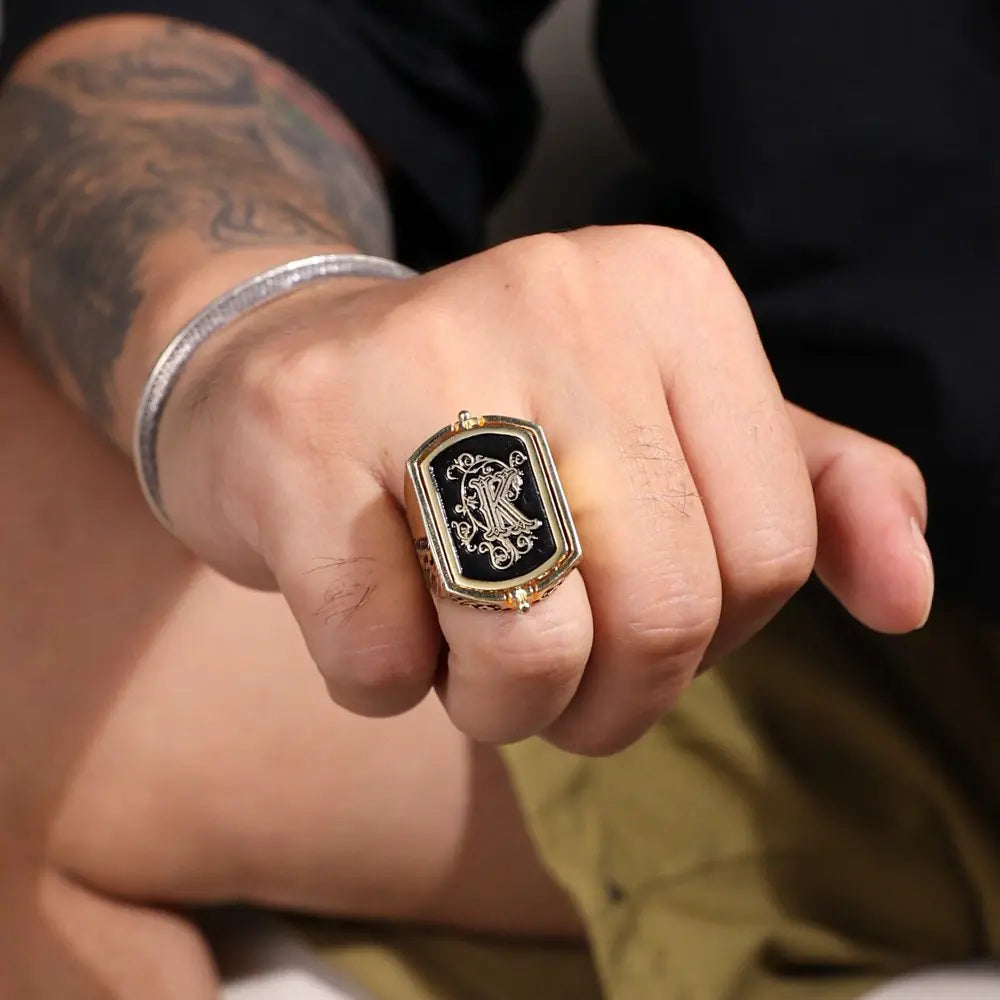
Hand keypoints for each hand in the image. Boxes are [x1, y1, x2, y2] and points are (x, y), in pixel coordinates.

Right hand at [155, 226, 932, 754]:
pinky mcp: (299, 437)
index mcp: (672, 291)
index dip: (704, 632)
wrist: (291, 367)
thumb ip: (812, 493)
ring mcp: (416, 358)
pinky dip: (382, 682)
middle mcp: (556, 296)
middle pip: (663, 612)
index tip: (626, 610)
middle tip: (545, 665)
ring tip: (459, 645)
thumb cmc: (498, 420)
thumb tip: (911, 600)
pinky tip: (368, 608)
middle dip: (605, 697)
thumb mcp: (677, 429)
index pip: (771, 552)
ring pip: (529, 651)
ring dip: (497, 702)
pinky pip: (382, 660)